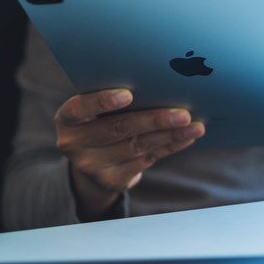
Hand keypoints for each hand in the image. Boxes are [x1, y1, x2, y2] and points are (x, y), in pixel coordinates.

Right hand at [54, 89, 204, 220]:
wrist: (93, 162)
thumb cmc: (102, 120)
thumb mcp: (97, 109)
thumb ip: (116, 98)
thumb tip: (162, 83)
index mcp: (67, 118)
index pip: (79, 107)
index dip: (103, 101)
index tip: (128, 94)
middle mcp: (74, 143)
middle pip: (118, 129)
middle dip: (154, 120)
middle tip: (183, 113)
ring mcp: (92, 165)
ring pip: (137, 146)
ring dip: (170, 135)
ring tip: (195, 125)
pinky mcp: (112, 180)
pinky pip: (147, 160)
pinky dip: (170, 146)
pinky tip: (187, 137)